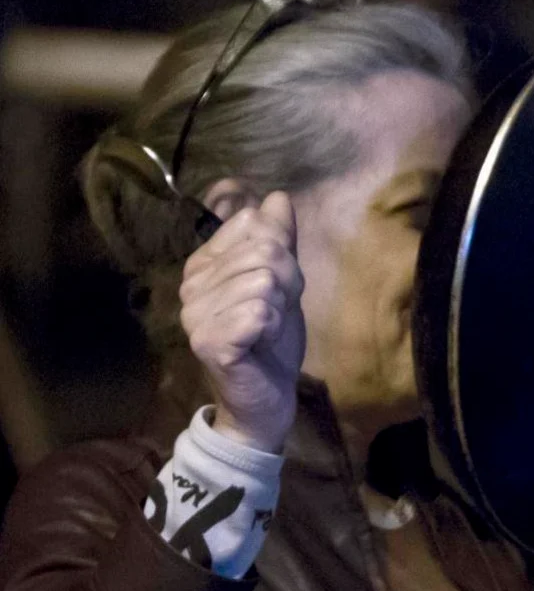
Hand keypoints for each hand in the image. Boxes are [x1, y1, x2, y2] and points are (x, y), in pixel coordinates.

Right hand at [179, 191, 304, 452]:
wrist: (266, 394)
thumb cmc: (271, 336)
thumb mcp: (283, 280)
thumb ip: (280, 238)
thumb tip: (276, 196)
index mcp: (204, 263)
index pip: (254, 223)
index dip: (281, 253)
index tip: (273, 287)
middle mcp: (190, 284)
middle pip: (265, 251)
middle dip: (286, 283)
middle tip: (274, 313)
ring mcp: (194, 313)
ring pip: (265, 280)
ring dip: (280, 307)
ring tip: (266, 329)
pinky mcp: (207, 340)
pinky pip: (259, 311)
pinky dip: (272, 327)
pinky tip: (260, 343)